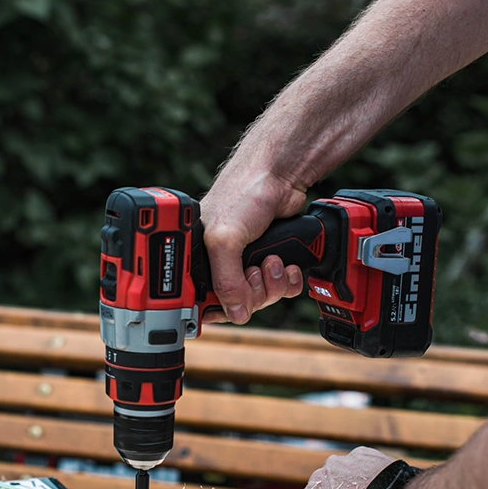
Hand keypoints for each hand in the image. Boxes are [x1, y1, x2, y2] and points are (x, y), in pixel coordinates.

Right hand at [200, 170, 306, 323]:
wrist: (279, 175)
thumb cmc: (242, 193)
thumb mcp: (224, 240)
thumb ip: (226, 281)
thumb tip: (235, 313)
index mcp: (199, 258)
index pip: (204, 300)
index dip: (220, 306)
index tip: (233, 302)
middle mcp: (222, 263)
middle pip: (238, 303)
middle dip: (254, 292)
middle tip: (255, 271)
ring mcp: (248, 262)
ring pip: (263, 297)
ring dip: (273, 285)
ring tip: (273, 260)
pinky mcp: (272, 258)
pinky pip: (282, 288)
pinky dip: (288, 281)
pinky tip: (288, 265)